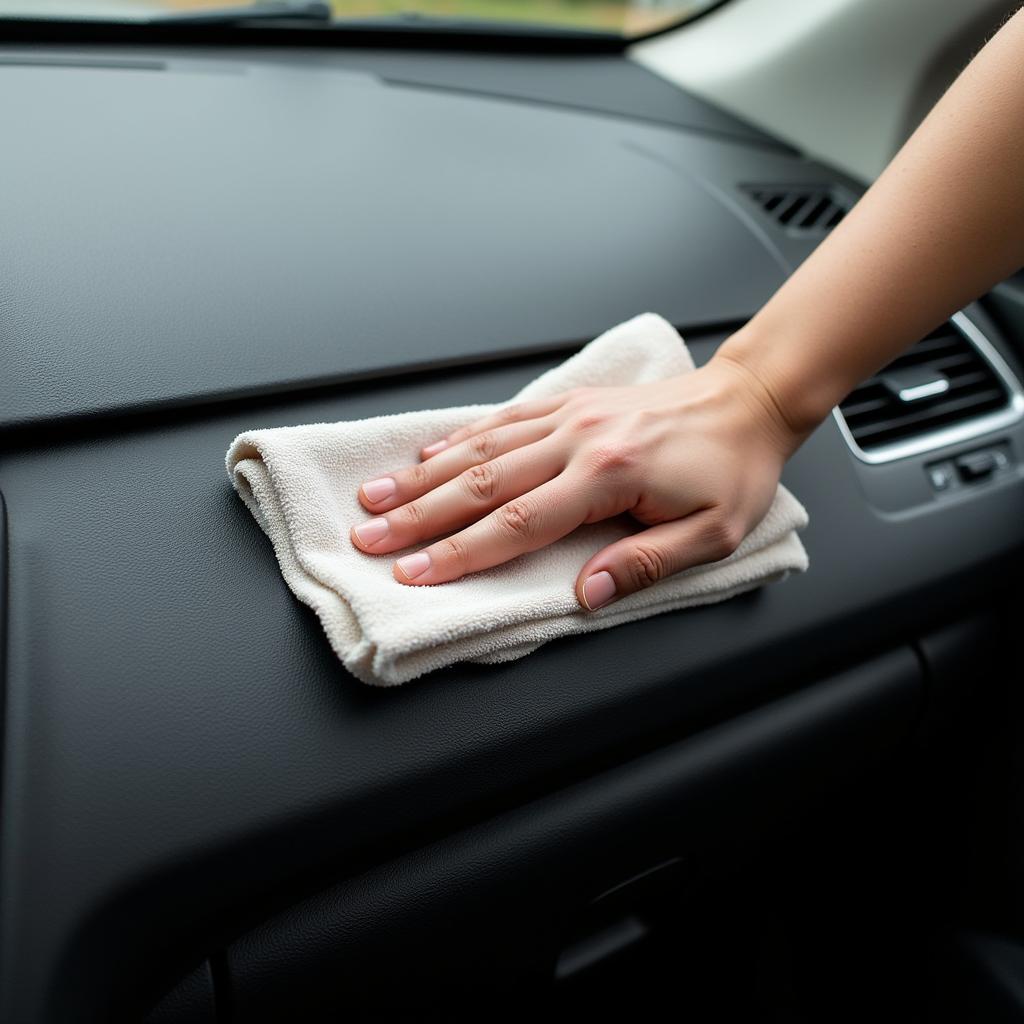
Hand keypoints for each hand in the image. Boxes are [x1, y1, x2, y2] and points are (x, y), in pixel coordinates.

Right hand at [350, 354, 801, 609]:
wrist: (746, 399)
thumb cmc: (733, 469)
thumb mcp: (711, 532)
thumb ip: (644, 564)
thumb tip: (586, 595)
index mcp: (608, 475)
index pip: (517, 524)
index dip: (460, 554)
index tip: (415, 573)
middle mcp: (576, 440)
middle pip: (480, 484)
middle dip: (418, 516)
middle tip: (369, 539)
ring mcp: (568, 416)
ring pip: (480, 449)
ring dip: (422, 475)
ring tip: (375, 496)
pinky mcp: (569, 402)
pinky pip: (503, 419)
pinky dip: (459, 436)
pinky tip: (427, 452)